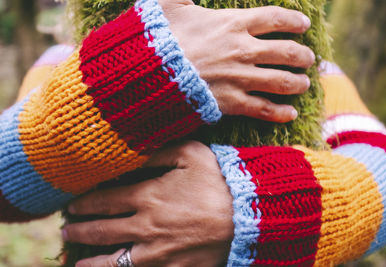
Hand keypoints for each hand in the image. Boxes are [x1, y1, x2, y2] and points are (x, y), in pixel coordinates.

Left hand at [63, 141, 233, 266]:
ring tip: (78, 262)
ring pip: (112, 263)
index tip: (71, 206)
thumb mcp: (191, 154)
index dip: (82, 203)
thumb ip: (158, 151)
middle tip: (67, 231)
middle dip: (78, 231)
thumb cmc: (220, 181)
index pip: (102, 201)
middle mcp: (145, 227)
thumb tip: (132, 150)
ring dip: (91, 262)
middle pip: (101, 232)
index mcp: (148, 196)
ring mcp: (158, 253)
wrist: (249, 215)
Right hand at [159, 0, 314, 121]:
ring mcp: (239, 78)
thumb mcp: (170, 5)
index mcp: (233, 24)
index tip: (303, 25)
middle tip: (308, 59)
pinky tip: (291, 113)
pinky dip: (280, 112)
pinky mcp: (232, 102)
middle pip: (286, 52)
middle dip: (302, 56)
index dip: (294, 21)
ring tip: (304, 84)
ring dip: (297, 83)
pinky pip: (264, 109)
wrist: (149, 74)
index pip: (275, 19)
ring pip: (281, 81)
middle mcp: (243, 51)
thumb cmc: (159, 39)